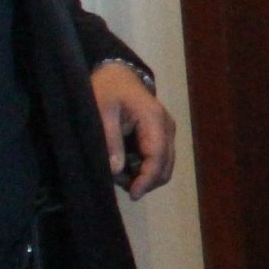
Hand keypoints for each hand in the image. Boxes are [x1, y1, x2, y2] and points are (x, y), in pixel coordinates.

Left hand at [90, 63, 175, 198]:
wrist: (117, 73)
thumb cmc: (107, 89)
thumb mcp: (102, 112)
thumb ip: (110, 140)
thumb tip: (117, 171)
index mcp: (154, 119)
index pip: (158, 157)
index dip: (147, 179)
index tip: (133, 194)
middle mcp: (167, 127)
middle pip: (166, 166)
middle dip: (146, 181)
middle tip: (120, 185)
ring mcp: (167, 130)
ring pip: (165, 165)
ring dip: (145, 176)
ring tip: (120, 176)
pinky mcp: (162, 134)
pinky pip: (159, 158)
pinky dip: (145, 169)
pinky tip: (125, 167)